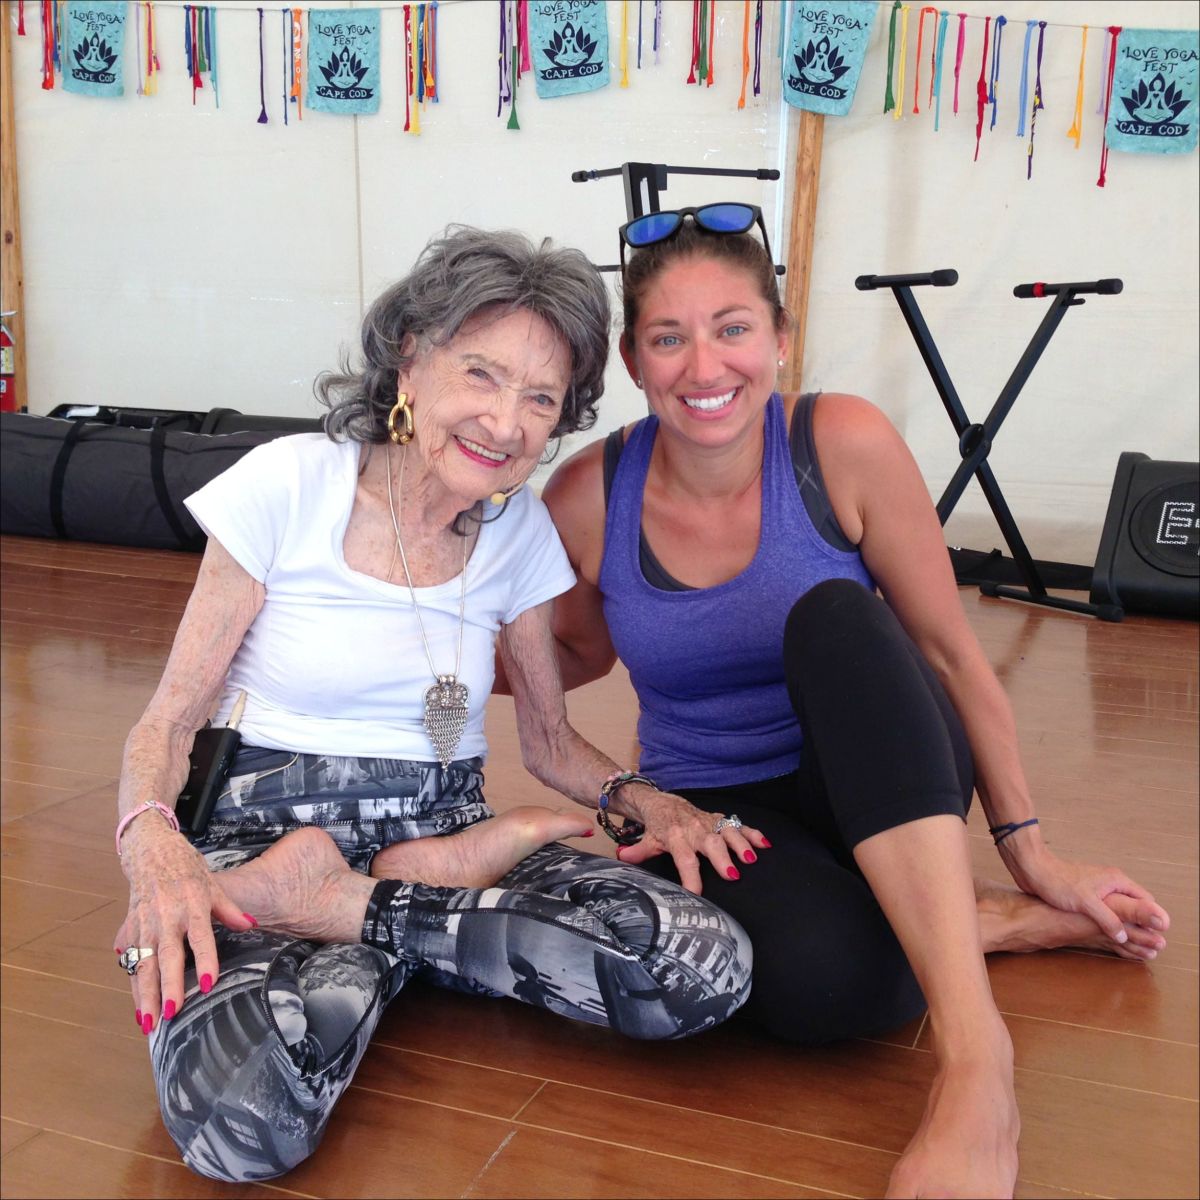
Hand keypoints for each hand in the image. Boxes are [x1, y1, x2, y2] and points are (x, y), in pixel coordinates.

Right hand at [114, 819, 255, 1033]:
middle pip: (167, 955)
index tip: (207, 983)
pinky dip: (135, 987)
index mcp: (192, 903)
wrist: (151, 852)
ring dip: (145, 995)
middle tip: (171, 1014)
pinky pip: (132, 962)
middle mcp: (166, 915)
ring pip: (143, 964)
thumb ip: (231, 910)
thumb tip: (251, 925)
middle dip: (167, 986)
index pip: (199, 936)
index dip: (204, 959)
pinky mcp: (131, 929)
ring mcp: (145, 923)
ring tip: (149, 1023)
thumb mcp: (213, 884)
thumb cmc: (186, 869)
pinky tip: (139, 1009)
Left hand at [612, 786, 769, 894]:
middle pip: (710, 844)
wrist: (667, 804)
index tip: (696, 894)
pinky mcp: (720, 820)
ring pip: (728, 831)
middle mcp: (695, 829)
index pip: (684, 859)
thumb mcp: (647, 840)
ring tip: (751, 858)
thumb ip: (637, 852)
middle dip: (722, 858)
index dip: (690, 878)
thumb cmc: (659, 827)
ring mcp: (710, 823)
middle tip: (733, 874)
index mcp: (676, 837)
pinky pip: (739, 825)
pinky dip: (753, 833)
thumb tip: (621, 858)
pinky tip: (765, 845)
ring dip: (741, 843)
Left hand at [1004, 843, 1169, 953]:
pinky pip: (1107, 911)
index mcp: (1117, 880)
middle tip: (1147, 944)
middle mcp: (1111, 883)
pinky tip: (1111, 935)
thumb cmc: (1058, 882)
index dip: (1153, 918)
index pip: (1146, 900)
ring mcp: (1099, 889)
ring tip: (1132, 943)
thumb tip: (1124, 936)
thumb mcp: (1087, 903)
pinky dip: (1112, 922)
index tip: (1157, 936)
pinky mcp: (1088, 896)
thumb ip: (1109, 919)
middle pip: (1136, 905)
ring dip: (1126, 923)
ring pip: (1121, 909)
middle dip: (1142, 923)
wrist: (1034, 870)